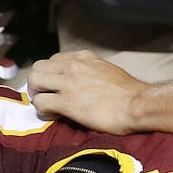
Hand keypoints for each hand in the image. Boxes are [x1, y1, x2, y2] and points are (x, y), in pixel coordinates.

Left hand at [26, 50, 144, 134]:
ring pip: (34, 81)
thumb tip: (81, 82)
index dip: (51, 75)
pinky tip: (53, 115)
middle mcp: (73, 65)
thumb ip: (90, 71)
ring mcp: (68, 83)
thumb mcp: (107, 70)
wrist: (138, 104)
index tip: (54, 86)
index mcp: (83, 57)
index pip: (53, 60)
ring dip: (36, 94)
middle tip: (43, 95)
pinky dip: (42, 110)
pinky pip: (41, 103)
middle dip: (37, 82)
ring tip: (45, 105)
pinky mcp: (67, 102)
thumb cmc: (129, 93)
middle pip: (38, 67)